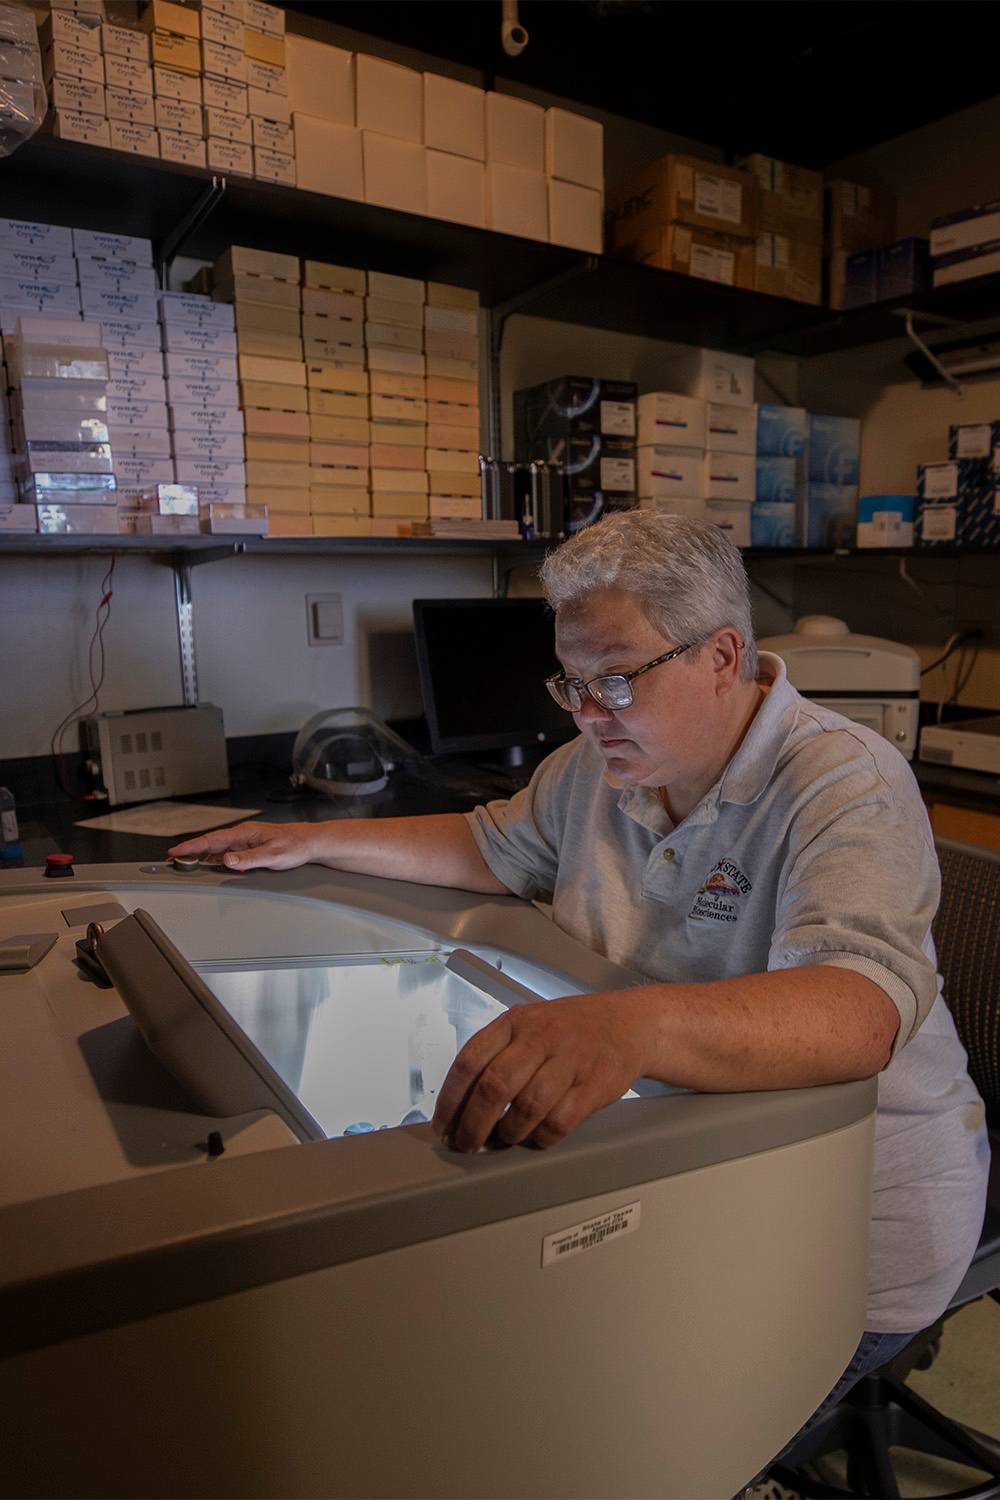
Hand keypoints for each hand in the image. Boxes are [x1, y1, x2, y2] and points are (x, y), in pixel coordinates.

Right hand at [167, 820, 322, 871]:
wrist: (310, 842)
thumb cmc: (295, 845)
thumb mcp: (272, 855)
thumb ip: (249, 859)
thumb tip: (227, 860)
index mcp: (245, 834)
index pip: (212, 840)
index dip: (192, 846)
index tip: (175, 852)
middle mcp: (243, 835)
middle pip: (211, 844)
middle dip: (191, 851)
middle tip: (173, 860)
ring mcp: (246, 841)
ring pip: (218, 849)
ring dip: (202, 856)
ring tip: (187, 864)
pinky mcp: (250, 847)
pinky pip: (228, 852)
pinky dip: (216, 859)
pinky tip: (211, 865)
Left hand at [431, 991, 646, 1152]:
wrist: (630, 1024)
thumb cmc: (571, 1029)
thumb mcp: (529, 1024)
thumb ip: (498, 1054)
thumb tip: (461, 1102)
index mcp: (514, 1022)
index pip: (469, 1061)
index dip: (450, 1099)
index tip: (443, 1126)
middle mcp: (539, 1037)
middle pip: (495, 1087)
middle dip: (474, 1125)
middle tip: (466, 1144)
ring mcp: (569, 1060)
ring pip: (527, 1108)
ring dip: (509, 1133)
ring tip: (504, 1139)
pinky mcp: (594, 1085)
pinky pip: (559, 1122)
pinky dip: (542, 1138)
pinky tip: (537, 1138)